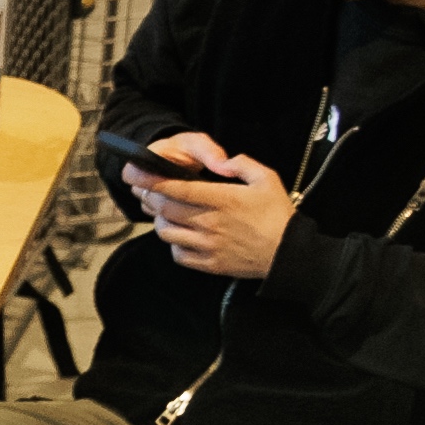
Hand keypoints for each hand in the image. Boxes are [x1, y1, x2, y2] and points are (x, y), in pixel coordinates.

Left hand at [135, 140, 292, 278]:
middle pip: (165, 209)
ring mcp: (206, 245)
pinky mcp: (208, 264)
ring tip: (166, 213)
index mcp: (222, 200)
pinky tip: (181, 236)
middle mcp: (209, 223)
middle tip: (148, 191)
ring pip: (166, 233)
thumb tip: (222, 161)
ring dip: (161, 221)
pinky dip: (173, 244)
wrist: (288, 253)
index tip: (137, 173)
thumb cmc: (278, 214)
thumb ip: (243, 165)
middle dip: (151, 198)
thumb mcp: (267, 179)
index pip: (177, 189)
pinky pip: (178, 254)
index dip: (153, 180)